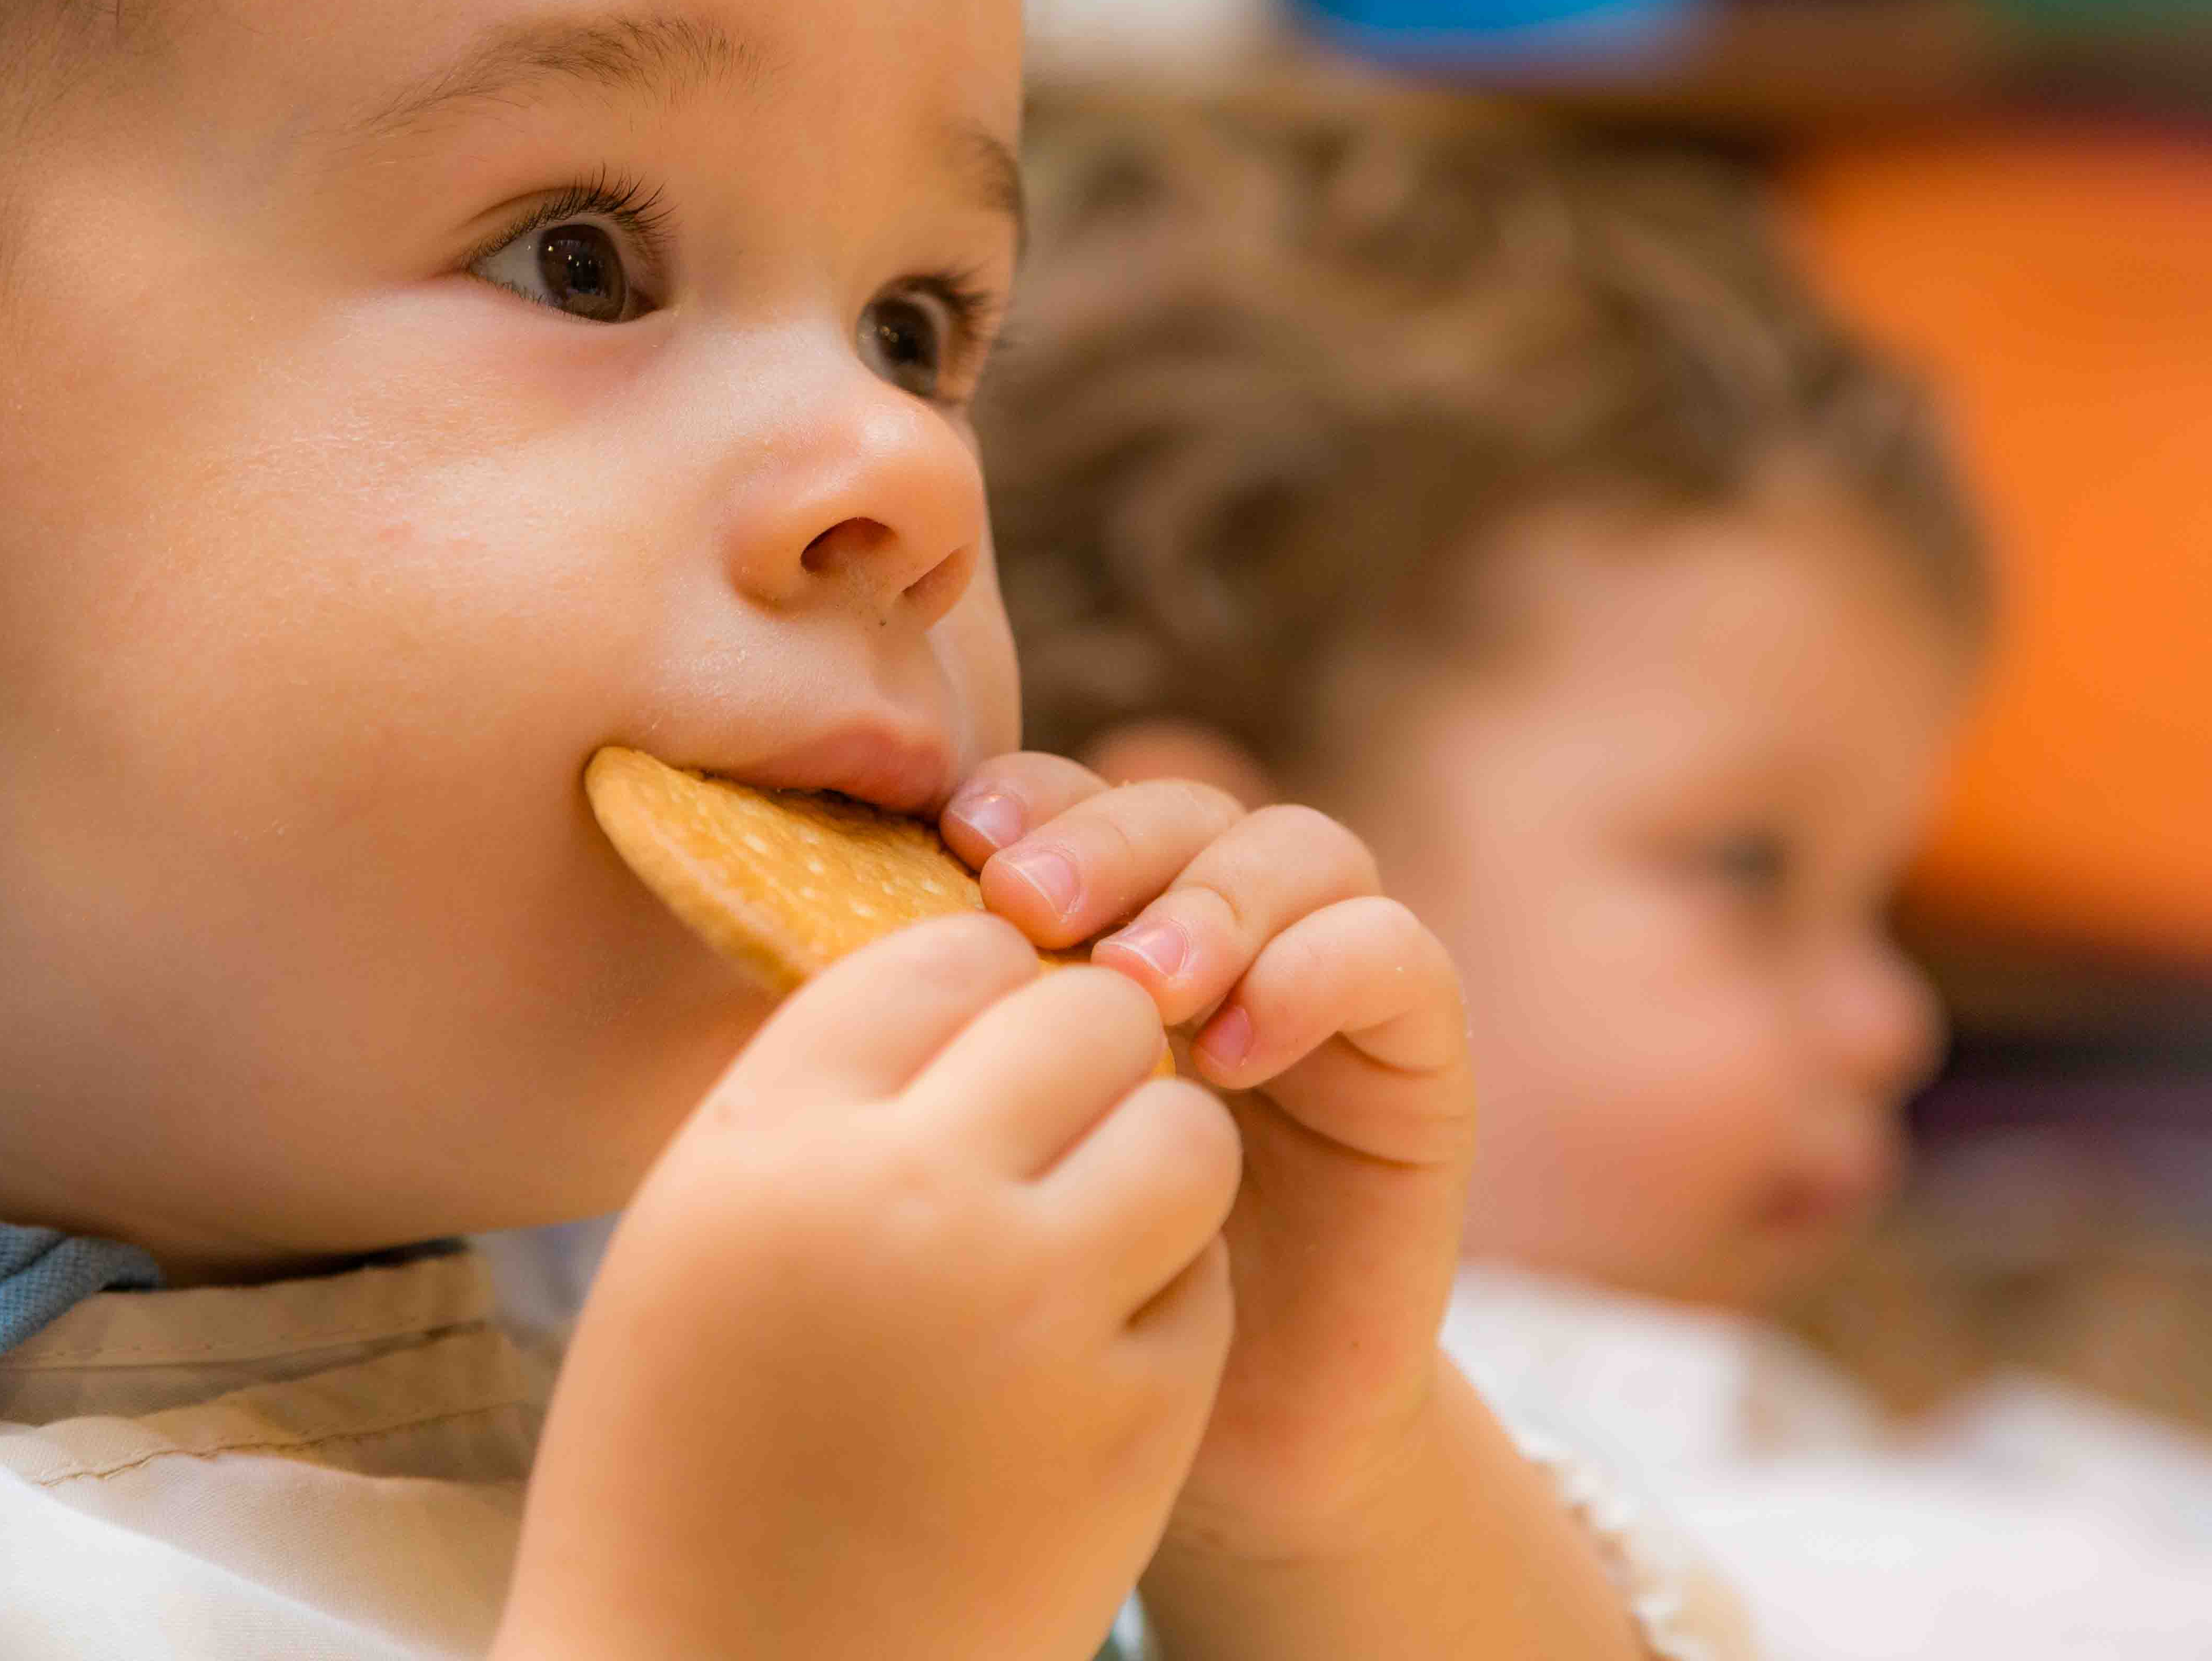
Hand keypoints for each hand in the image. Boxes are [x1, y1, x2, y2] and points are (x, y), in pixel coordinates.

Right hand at [500, 914, 1240, 1660]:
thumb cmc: (678, 1460)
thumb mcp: (697, 1236)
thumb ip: (819, 1103)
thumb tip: (965, 982)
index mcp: (771, 1140)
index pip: (937, 953)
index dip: (975, 979)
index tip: (973, 1031)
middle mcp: (905, 1197)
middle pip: (1082, 1011)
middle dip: (1088, 1044)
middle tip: (1057, 1108)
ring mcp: (1032, 1310)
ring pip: (1183, 1131)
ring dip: (1151, 1153)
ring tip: (1086, 1217)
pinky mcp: (1133, 1422)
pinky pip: (1203, 1278)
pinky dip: (1164, 1290)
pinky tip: (1085, 1349)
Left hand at [939, 757, 1473, 1561]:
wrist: (1220, 1432)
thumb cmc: (1070, 1284)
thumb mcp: (993, 1138)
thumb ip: (944, 1028)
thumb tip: (811, 919)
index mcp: (1109, 924)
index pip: (1077, 800)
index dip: (1025, 796)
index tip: (956, 843)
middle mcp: (1224, 931)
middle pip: (1181, 806)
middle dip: (1105, 839)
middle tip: (1028, 905)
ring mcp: (1329, 983)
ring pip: (1301, 849)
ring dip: (1212, 901)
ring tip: (1136, 986)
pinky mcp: (1417, 1057)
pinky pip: (1396, 957)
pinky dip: (1319, 971)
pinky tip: (1233, 1047)